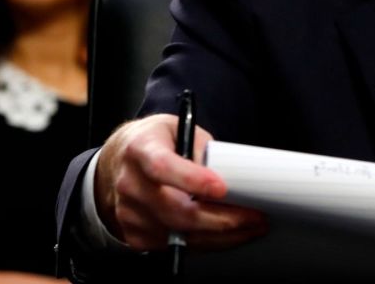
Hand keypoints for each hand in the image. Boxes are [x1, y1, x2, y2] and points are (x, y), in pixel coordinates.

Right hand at [95, 114, 266, 250]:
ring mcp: (129, 213)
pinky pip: (176, 246)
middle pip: (175, 211)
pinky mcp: (135, 234)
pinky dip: (206, 242)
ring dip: (221, 236)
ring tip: (250, 227)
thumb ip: (202, 149)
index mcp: (140, 150)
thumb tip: (229, 176)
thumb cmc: (156, 142)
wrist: (120, 162)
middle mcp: (130, 184)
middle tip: (254, 217)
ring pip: (179, 234)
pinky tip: (226, 235)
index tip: (222, 188)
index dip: (192, 179)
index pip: (162, 167)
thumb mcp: (180, 129)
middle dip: (220, 219)